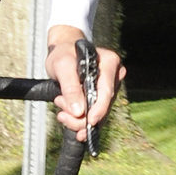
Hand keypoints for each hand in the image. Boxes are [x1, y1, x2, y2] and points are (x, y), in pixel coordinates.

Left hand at [45, 25, 125, 140]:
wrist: (61, 53)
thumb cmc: (63, 54)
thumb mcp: (62, 66)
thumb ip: (70, 87)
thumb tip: (78, 111)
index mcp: (110, 62)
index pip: (107, 91)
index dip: (99, 109)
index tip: (90, 121)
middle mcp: (113, 76)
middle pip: (103, 105)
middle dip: (82, 117)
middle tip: (62, 114)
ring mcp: (109, 87)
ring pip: (98, 113)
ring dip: (77, 119)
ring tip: (61, 111)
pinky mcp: (101, 97)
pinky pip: (94, 114)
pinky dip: (79, 119)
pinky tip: (67, 117)